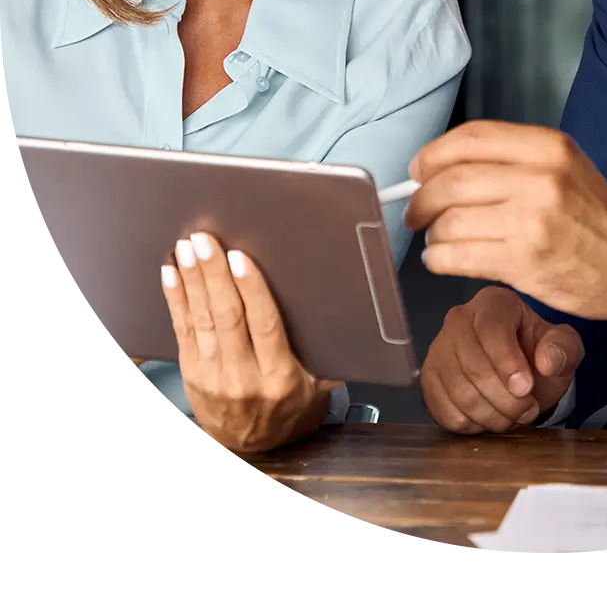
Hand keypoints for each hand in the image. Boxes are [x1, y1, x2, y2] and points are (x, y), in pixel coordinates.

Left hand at [161, 232, 339, 454]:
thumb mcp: (318, 386)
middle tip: (205, 240)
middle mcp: (243, 376)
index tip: (240, 258)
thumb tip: (351, 313)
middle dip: (214, 274)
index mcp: (279, 375)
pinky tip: (172, 274)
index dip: (250, 289)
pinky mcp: (191, 373)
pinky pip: (181, 330)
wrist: (250, 448)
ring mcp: (212, 376)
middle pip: (228, 317)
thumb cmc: (288, 405)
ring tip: (187, 248)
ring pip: (202, 320)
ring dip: (193, 280)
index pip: (264, 324)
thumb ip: (330, 356)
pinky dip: (176, 299)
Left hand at [405, 122, 606, 336]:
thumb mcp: (563, 166)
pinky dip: (438, 259)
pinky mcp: (525, 262)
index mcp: (547, 146)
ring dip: (432, 233)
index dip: (433, 154)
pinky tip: (443, 259)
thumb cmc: (594, 216)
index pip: (471, 138)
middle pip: (452, 180)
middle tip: (416, 211)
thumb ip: (509, 161)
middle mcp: (540, 178)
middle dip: (421, 198)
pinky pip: (458, 256)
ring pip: (450, 220)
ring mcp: (532, 221)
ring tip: (438, 239)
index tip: (417, 170)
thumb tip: (439, 168)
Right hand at [420, 285, 583, 433]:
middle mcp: (459, 319)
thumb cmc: (539, 354)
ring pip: (459, 392)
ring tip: (513, 416)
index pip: (491, 329)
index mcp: (494, 303)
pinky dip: (471, 424)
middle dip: (506, 399)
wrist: (519, 373)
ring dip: (492, 415)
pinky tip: (489, 417)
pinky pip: (444, 410)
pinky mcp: (429, 378)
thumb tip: (547, 361)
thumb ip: (564, 348)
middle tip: (528, 410)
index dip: (508, 363)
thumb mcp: (564, 348)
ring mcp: (439, 349)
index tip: (526, 388)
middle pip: (474, 366)